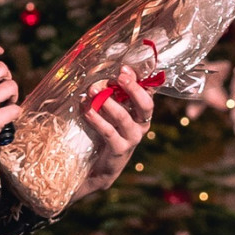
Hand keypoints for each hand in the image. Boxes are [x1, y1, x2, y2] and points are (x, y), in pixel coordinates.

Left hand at [74, 66, 155, 200]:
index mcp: (142, 113)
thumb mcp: (109, 111)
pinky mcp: (120, 150)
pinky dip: (97, 120)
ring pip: (124, 118)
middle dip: (133, 88)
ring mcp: (132, 139)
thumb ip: (110, 94)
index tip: (124, 67)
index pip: (148, 92)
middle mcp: (141, 125)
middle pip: (145, 105)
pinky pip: (109, 132)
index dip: (138, 79)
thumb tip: (101, 74)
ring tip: (93, 91)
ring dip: (108, 102)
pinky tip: (87, 111)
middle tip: (119, 76)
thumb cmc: (103, 133)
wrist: (97, 167)